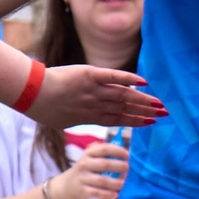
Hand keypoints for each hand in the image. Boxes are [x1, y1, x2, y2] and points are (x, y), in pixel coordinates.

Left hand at [28, 65, 163, 128]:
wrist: (33, 94)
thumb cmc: (42, 106)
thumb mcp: (60, 118)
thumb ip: (75, 116)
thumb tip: (77, 118)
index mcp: (90, 116)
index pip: (118, 119)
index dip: (136, 121)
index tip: (151, 123)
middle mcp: (96, 104)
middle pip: (125, 108)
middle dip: (146, 112)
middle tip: (165, 114)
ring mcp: (93, 90)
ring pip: (123, 96)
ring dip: (143, 100)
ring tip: (159, 104)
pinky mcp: (89, 75)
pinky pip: (112, 76)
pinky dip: (128, 78)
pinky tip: (143, 82)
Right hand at [51, 140, 128, 198]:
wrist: (67, 185)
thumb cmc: (85, 170)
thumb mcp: (90, 158)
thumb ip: (103, 153)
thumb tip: (125, 153)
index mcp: (88, 154)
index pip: (104, 149)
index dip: (117, 151)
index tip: (128, 155)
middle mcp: (84, 164)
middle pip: (104, 164)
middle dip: (119, 166)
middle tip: (128, 169)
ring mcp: (83, 178)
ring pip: (102, 180)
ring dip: (116, 182)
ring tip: (124, 183)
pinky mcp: (82, 191)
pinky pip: (97, 193)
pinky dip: (107, 194)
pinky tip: (116, 195)